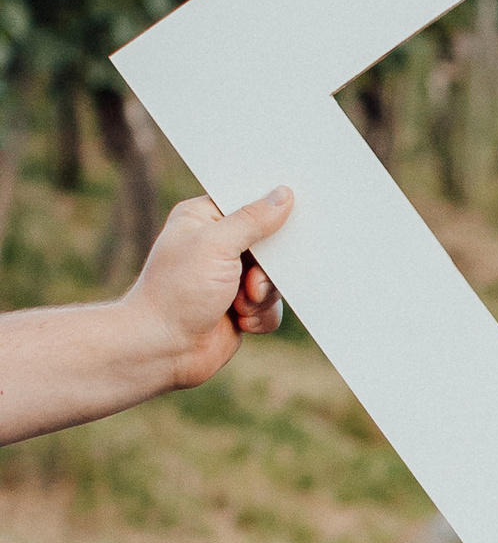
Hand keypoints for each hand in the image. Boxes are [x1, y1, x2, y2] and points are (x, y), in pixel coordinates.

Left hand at [129, 187, 293, 386]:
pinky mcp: (241, 307)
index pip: (249, 202)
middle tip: (252, 282)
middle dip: (268, 267)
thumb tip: (284, 194)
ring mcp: (230, 277)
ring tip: (240, 306)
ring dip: (263, 295)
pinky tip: (241, 322)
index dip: (271, 212)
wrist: (162, 349)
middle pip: (270, 243)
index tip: (290, 222)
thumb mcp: (216, 245)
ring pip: (275, 278)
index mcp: (203, 218)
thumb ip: (252, 220)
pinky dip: (262, 316)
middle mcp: (218, 245)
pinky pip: (272, 306)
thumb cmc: (178, 292)